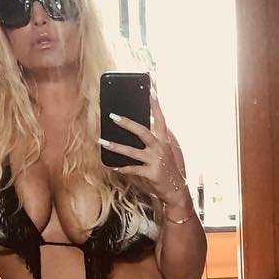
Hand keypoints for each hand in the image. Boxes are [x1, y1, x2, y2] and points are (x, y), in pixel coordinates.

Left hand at [100, 89, 189, 207]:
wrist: (175, 189)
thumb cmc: (165, 167)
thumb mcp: (162, 150)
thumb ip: (152, 137)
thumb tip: (134, 125)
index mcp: (164, 139)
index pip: (160, 117)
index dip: (155, 103)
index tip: (150, 89)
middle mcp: (160, 147)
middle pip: (143, 131)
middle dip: (127, 123)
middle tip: (112, 116)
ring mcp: (156, 160)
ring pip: (133, 151)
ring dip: (117, 146)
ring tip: (103, 141)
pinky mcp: (151, 173)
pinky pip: (133, 169)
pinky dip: (122, 167)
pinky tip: (113, 166)